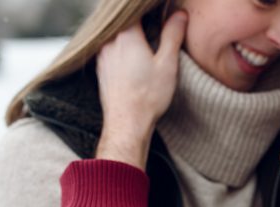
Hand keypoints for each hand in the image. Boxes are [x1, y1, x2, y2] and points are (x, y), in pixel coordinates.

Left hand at [95, 12, 186, 167]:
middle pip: (123, 21)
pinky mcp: (100, 68)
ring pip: (114, 35)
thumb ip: (172, 35)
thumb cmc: (148, 96)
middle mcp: (109, 41)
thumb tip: (180, 14)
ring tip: (143, 40)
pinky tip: (131, 58)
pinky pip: (109, 49)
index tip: (160, 12)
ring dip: (127, 34)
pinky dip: (119, 48)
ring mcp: (101, 55)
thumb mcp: (167, 64)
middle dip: (138, 20)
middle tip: (153, 24)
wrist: (126, 123)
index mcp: (126, 34)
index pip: (135, 10)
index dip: (149, 9)